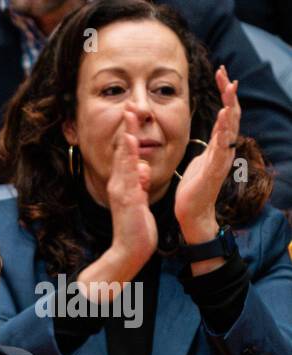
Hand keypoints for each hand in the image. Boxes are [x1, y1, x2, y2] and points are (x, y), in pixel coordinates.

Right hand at [106, 110, 158, 271]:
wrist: (130, 249)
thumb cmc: (136, 226)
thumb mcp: (139, 198)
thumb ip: (139, 182)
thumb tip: (141, 168)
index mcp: (123, 182)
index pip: (126, 153)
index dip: (129, 132)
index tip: (132, 113)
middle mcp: (119, 182)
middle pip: (123, 150)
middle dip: (126, 126)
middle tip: (128, 104)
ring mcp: (121, 189)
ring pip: (124, 157)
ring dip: (126, 134)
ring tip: (129, 115)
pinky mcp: (127, 197)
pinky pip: (128, 173)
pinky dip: (129, 156)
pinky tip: (131, 143)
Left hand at [176, 66, 239, 246]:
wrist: (192, 214)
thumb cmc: (194, 188)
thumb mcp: (199, 160)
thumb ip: (208, 147)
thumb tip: (210, 136)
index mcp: (220, 146)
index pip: (225, 114)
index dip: (225, 95)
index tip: (221, 75)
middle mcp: (224, 149)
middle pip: (231, 115)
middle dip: (228, 93)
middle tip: (225, 73)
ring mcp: (221, 159)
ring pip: (230, 128)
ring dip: (229, 106)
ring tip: (229, 87)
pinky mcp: (214, 170)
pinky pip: (221, 147)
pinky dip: (224, 130)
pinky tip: (224, 115)